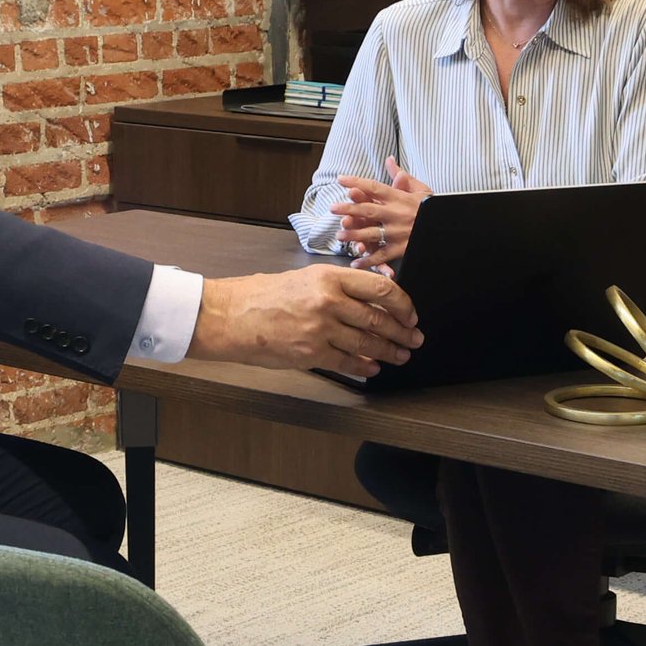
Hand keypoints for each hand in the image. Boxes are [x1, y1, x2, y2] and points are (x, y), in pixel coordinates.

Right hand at [190, 265, 423, 378]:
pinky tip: (373, 368)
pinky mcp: (311, 353)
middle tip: (414, 339)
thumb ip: (338, 287)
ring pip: (367, 343)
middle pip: (379, 319)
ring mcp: (321, 329)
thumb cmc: (264, 295)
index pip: (380, 290)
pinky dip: (365, 367)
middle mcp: (329, 301)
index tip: (410, 314)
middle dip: (402, 333)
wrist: (231, 316)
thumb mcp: (305, 279)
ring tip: (401, 355)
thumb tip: (371, 300)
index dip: (403, 305)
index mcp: (329, 277)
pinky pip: (348, 363)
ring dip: (389, 351)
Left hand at [330, 155, 433, 267]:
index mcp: (400, 198)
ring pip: (371, 233)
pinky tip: (355, 262)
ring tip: (340, 235)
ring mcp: (398, 233)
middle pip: (368, 209)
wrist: (450, 227)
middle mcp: (397, 214)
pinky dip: (367, 261)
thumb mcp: (421, 189)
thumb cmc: (434, 208)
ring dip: (353, 235)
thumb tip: (389, 160)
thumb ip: (402, 176)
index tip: (341, 180)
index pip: (375, 187)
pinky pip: (381, 256)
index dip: (357, 182)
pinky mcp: (401, 249)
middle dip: (348, 209)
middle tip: (332, 208)